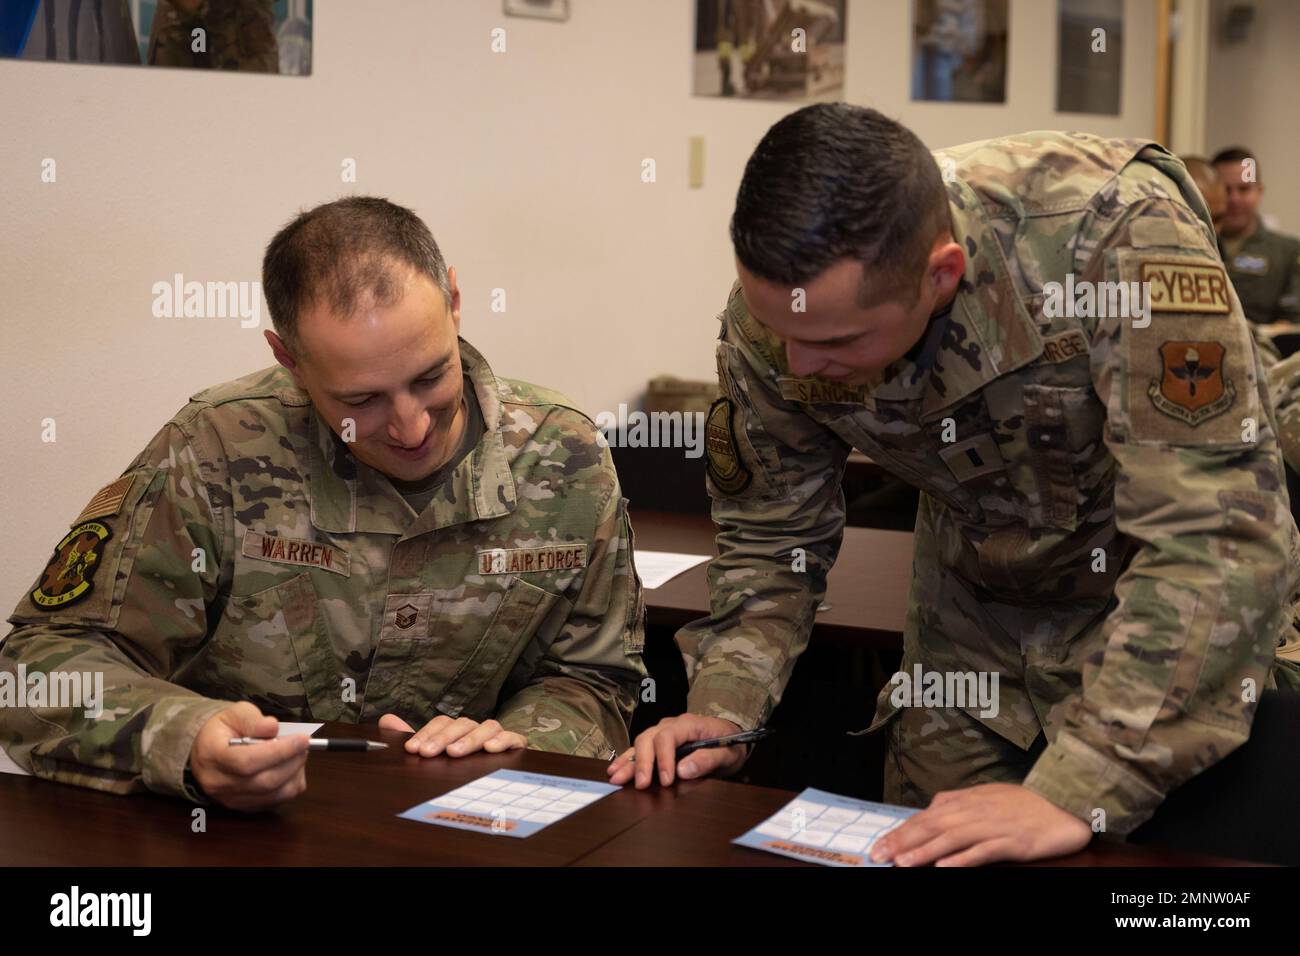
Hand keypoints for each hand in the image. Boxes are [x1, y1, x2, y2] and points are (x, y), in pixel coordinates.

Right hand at [189, 702, 308, 811]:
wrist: (207, 750)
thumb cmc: (224, 729)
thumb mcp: (235, 713)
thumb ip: (253, 719)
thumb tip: (273, 727)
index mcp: (212, 756)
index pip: (247, 762)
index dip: (279, 751)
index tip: (303, 738)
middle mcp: (218, 783)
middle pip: (263, 782)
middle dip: (292, 761)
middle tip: (305, 744)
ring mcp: (231, 799)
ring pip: (274, 795)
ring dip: (295, 773)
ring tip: (299, 753)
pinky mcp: (245, 807)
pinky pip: (277, 801)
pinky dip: (292, 784)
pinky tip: (291, 767)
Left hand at [379, 713, 525, 756]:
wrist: (500, 789)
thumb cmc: (463, 768)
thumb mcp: (436, 756)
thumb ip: (414, 739)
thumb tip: (386, 720)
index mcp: (457, 731)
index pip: (442, 723)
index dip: (427, 734)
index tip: (413, 749)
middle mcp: (476, 730)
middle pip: (462, 724)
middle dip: (443, 738)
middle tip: (428, 753)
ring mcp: (497, 736)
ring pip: (487, 726)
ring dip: (469, 739)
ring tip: (455, 753)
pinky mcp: (516, 745)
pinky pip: (513, 737)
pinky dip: (503, 740)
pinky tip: (490, 749)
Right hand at [606, 714, 744, 787]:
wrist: (733, 736)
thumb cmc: (731, 744)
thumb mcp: (728, 754)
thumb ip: (708, 760)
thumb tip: (683, 770)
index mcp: (689, 724)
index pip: (668, 737)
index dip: (664, 759)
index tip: (667, 780)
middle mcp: (672, 724)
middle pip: (649, 738)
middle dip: (643, 762)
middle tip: (641, 784)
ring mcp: (663, 731)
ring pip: (640, 742)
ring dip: (629, 761)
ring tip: (617, 777)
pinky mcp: (658, 742)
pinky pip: (640, 748)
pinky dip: (627, 758)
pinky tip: (616, 769)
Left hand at [870, 783, 1092, 866]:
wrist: (1065, 802)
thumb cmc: (1024, 802)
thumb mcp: (986, 796)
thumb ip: (959, 802)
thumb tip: (932, 807)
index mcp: (966, 801)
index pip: (926, 817)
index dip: (901, 831)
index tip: (879, 845)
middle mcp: (975, 812)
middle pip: (933, 827)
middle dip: (904, 842)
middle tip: (880, 855)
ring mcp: (994, 827)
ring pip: (952, 839)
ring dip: (926, 852)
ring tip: (903, 863)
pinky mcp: (1013, 843)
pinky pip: (984, 851)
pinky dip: (964, 859)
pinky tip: (946, 867)